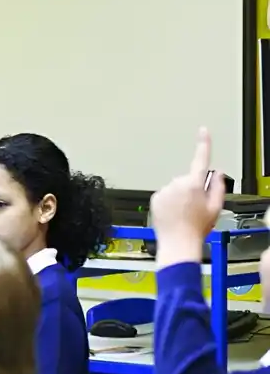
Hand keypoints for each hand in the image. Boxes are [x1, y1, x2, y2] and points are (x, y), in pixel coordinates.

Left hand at [150, 128, 224, 265]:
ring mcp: (164, 190)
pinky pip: (164, 195)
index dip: (203, 143)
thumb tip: (216, 173)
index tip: (203, 130)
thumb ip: (217, 187)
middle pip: (187, 180)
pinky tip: (172, 214)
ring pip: (174, 188)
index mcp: (194, 184)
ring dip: (178, 197)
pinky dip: (168, 202)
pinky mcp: (155, 198)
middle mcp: (177, 183)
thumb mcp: (215, 207)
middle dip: (191, 189)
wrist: (177, 242)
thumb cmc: (196, 227)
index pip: (201, 159)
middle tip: (194, 208)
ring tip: (182, 214)